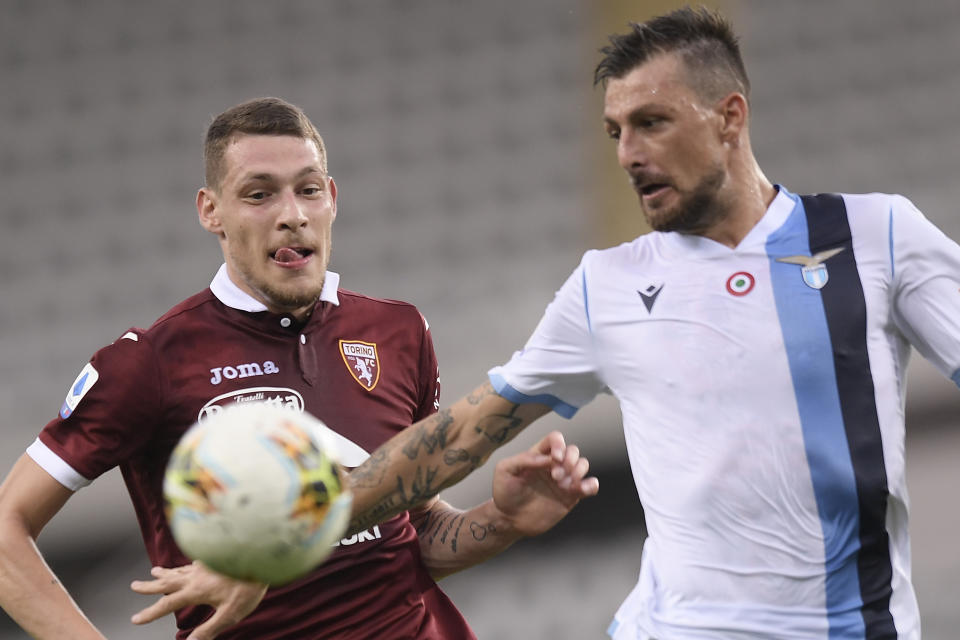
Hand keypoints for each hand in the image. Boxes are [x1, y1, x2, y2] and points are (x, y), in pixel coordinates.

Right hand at [129, 561, 266, 639]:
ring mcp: (206, 565)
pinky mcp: (215, 559)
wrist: (262, 557)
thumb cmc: (249, 587)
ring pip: (180, 569)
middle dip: (149, 586)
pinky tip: (190, 564)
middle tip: (133, 586)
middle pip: (167, 581)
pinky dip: (187, 564)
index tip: (135, 619)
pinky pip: (195, 562)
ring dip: (165, 572)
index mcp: (196, 591)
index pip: (167, 604)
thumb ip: (209, 629)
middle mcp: (196, 576)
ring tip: (154, 571)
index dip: (150, 613)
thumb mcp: (230, 614)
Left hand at [492, 431, 598, 536]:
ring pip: (583, 464)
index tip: (555, 458)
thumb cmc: (504, 493)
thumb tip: (548, 458)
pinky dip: (591, 485)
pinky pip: (590, 486)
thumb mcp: (504, 470)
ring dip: (578, 471)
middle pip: (572, 450)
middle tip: (556, 476)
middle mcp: (552, 465)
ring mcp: (563, 480)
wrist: (509, 520)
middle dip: (569, 460)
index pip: (555, 439)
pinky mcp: (570, 497)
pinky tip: (582, 489)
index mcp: (538, 455)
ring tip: (564, 485)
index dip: (559, 444)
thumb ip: (524, 459)